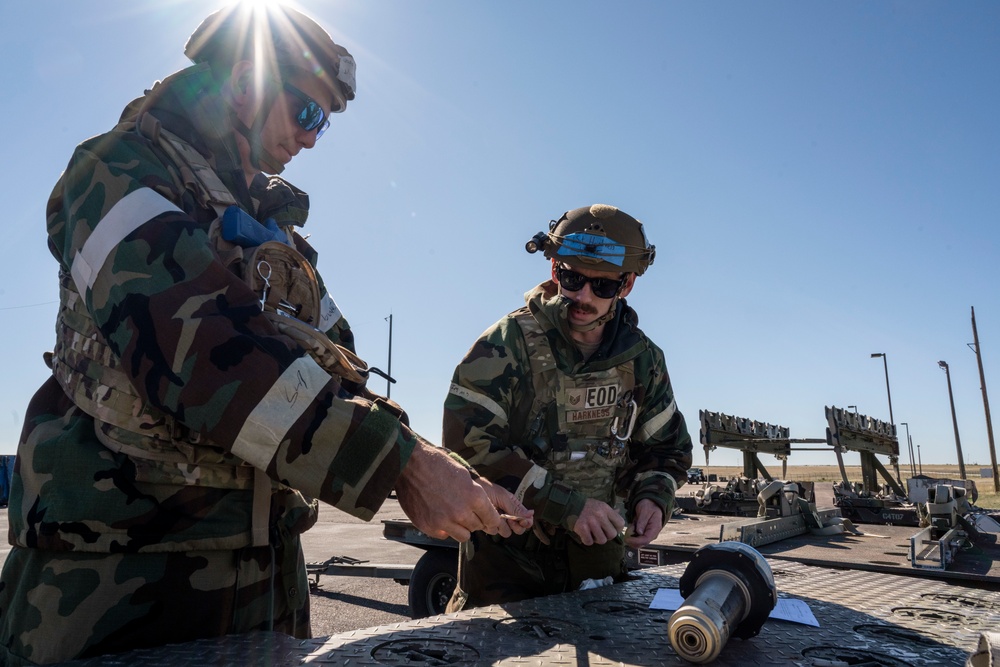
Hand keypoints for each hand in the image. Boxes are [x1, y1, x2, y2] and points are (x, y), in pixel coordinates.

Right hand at [394, 440, 515, 541]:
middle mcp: (460, 512)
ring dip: (461, 527)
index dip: (492, 519)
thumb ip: (474, 495)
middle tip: (468, 511)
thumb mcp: (464, 475)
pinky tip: (440, 515)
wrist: (410, 464)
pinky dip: (444, 528)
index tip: (491, 519)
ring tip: (454, 515)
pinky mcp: (429, 527)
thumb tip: (482, 508)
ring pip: (463, 536)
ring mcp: (444, 522)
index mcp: (474, 497)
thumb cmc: (437, 464)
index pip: (492, 518)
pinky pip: (445, 535)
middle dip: (475, 520)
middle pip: (477, 527)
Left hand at [475, 477, 533, 534]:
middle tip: (508, 519)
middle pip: (518, 529)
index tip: (522, 521)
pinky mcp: (488, 526)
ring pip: (506, 532)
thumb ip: (515, 508)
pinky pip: (493, 532)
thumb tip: (531, 514)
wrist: (469, 492)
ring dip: (501, 525)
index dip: (525, 522)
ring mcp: (498, 522)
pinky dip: (491, 526)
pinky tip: (487, 518)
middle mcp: (508, 515)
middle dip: (514, 525)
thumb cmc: (487, 490)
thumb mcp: (502, 497)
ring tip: (496, 516)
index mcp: (513, 506)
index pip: (526, 518)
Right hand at [569, 498, 625, 545]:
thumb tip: (618, 512)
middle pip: (612, 534)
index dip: (617, 529)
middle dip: (607, 536)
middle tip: (601, 533)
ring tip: (593, 534)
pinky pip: (589, 542)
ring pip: (602, 540)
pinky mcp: (582, 528)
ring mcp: (591, 522)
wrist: (570, 505)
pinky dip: (587, 540)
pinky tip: (585, 535)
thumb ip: (610, 511)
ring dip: (597, 539)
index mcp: (606, 509)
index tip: (612, 529)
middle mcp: (600, 515)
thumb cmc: (587, 506)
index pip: (620, 523)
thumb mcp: (600, 505)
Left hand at [624, 499, 663, 547]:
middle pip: (641, 543)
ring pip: (638, 542)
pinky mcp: (643, 534)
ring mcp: (648, 534)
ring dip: (631, 537)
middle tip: (626, 531)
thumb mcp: (645, 511)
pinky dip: (632, 534)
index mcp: (655, 529)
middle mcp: (652, 534)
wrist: (650, 503)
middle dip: (632, 540)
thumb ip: (642, 521)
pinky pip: (636, 538)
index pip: (646, 540)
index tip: (627, 539)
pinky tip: (632, 526)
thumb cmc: (649, 506)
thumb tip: (639, 532)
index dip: (636, 541)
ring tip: (631, 525)